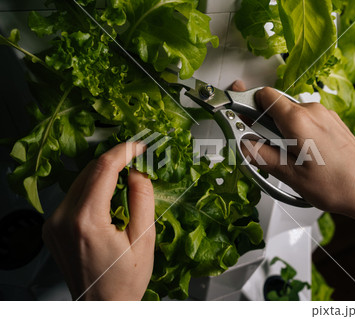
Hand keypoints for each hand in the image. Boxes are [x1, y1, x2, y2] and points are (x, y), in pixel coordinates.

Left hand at [42, 143, 155, 299]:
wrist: (102, 305)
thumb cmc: (125, 279)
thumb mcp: (144, 238)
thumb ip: (142, 198)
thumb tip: (138, 171)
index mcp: (86, 222)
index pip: (103, 169)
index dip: (124, 151)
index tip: (139, 147)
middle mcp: (63, 219)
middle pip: (90, 170)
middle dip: (115, 160)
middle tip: (138, 159)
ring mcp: (54, 223)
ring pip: (81, 180)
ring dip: (105, 172)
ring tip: (127, 176)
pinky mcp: (53, 227)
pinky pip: (75, 195)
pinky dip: (94, 187)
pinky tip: (110, 194)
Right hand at [232, 81, 354, 225]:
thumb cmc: (337, 186)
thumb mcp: (290, 176)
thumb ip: (261, 155)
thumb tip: (243, 144)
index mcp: (298, 120)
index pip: (264, 95)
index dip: (247, 104)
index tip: (238, 115)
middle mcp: (313, 111)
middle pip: (277, 105)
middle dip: (264, 122)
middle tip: (262, 146)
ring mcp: (326, 115)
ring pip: (291, 114)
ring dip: (281, 129)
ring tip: (287, 157)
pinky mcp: (334, 123)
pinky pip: (307, 120)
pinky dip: (297, 132)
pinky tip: (302, 155)